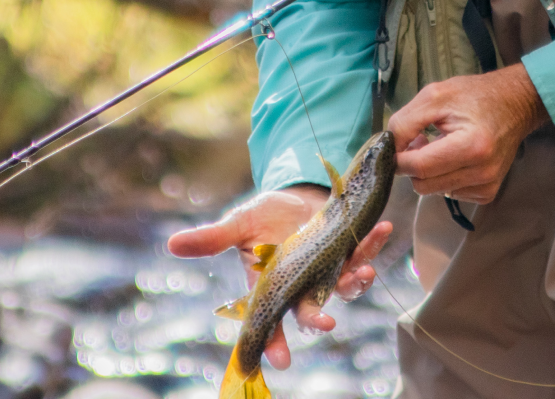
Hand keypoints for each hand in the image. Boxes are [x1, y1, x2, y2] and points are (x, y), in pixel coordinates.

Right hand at [166, 185, 393, 368]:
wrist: (296, 195)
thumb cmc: (265, 215)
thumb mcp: (238, 224)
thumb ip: (211, 238)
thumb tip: (172, 243)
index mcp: (272, 286)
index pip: (270, 320)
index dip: (274, 342)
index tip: (280, 360)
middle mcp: (302, 285)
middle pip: (309, 309)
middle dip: (316, 317)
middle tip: (324, 322)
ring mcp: (328, 270)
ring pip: (343, 286)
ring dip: (355, 281)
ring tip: (362, 273)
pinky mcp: (348, 250)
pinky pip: (363, 252)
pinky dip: (373, 244)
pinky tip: (382, 230)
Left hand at [388, 64, 549, 202]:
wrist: (516, 103)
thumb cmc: (474, 95)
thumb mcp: (434, 96)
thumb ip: (405, 122)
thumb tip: (388, 149)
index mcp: (471, 146)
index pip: (419, 166)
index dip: (398, 158)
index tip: (394, 144)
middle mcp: (482, 172)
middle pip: (423, 185)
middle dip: (412, 165)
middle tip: (419, 140)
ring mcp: (487, 185)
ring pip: (434, 191)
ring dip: (428, 172)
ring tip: (439, 145)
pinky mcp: (488, 192)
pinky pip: (450, 193)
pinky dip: (444, 178)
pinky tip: (452, 157)